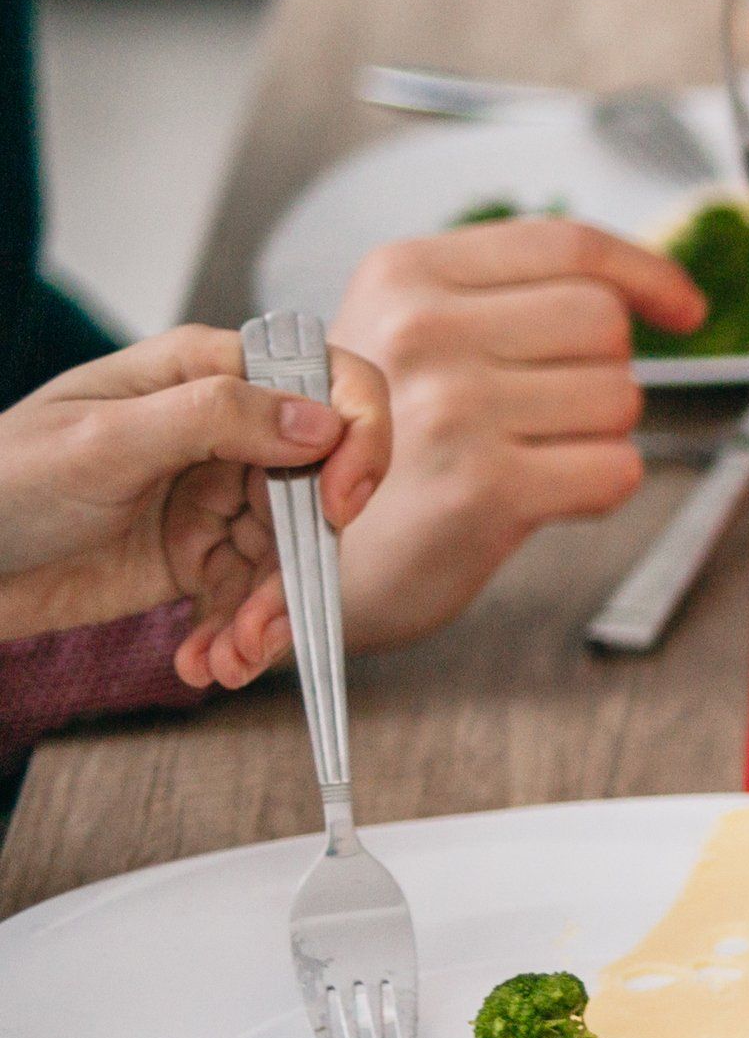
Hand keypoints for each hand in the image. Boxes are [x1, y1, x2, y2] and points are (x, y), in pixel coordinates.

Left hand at [0, 323, 390, 685]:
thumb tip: (323, 422)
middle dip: (303, 566)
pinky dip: (237, 639)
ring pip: (293, 557)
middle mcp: (224, 432)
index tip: (340, 504)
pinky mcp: (199, 559)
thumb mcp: (102, 442)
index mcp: (205, 374)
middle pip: (320, 489)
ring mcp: (215, 498)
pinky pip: (252, 600)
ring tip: (224, 660)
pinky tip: (203, 663)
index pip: (327, 383)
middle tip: (264, 623)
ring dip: (269, 620)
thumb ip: (213, 420)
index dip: (357, 438)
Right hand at [326, 219, 703, 647]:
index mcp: (403, 274)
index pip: (567, 245)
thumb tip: (633, 288)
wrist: (299, 568)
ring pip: (619, 395)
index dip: (645, 273)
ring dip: (598, 432)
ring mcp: (452, 407)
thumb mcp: (404, 338)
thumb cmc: (372, 452)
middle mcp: (422, 329)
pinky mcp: (485, 488)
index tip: (684, 309)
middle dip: (602, 369)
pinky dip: (597, 488)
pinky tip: (537, 496)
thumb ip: (499, 298)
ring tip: (526, 454)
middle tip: (547, 411)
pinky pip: (615, 470)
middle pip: (603, 321)